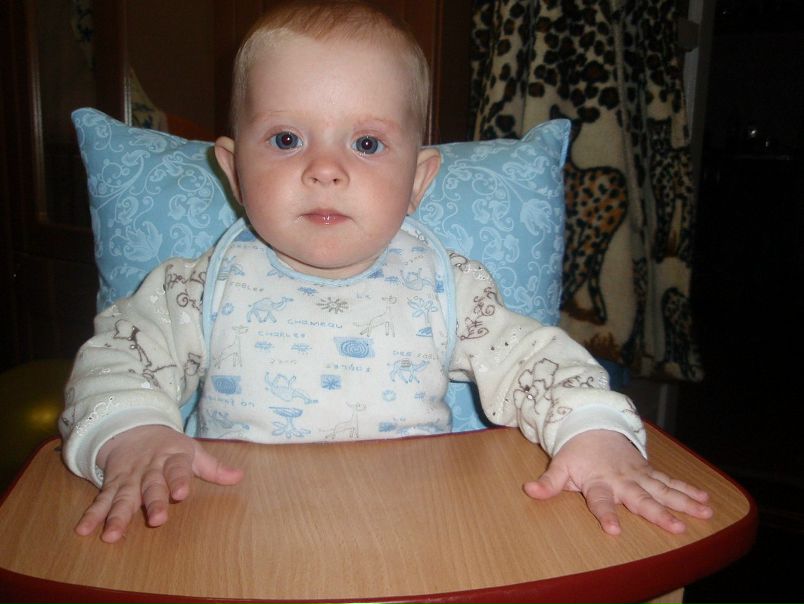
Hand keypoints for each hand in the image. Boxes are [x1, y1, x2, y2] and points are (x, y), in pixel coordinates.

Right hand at [75, 425, 243, 542]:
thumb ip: (213, 467)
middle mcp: (150, 468)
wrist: (133, 428)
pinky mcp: (112, 484)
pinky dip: (92, 514)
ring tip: (112, 534)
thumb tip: (239, 477)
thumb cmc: (169, 447)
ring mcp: (129, 477)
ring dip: (117, 515)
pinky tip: (84, 529)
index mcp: (172, 458)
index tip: (181, 493)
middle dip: (153, 502)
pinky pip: (101, 499)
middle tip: (156, 519)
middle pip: (151, 486)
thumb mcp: (192, 451)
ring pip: (124, 496)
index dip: (179, 480)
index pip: (177, 469)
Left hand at [523, 430, 712, 534]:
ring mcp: (638, 475)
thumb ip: (549, 483)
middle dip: (658, 512)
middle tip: (676, 527)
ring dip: (683, 501)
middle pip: (641, 498)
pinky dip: (688, 489)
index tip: (613, 529)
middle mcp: (622, 479)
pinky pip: (670, 481)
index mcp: (598, 481)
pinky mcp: (649, 471)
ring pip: (663, 489)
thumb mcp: (560, 466)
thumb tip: (529, 490)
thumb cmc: (576, 452)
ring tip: (703, 512)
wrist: (592, 424)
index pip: (601, 500)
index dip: (606, 514)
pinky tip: (706, 500)